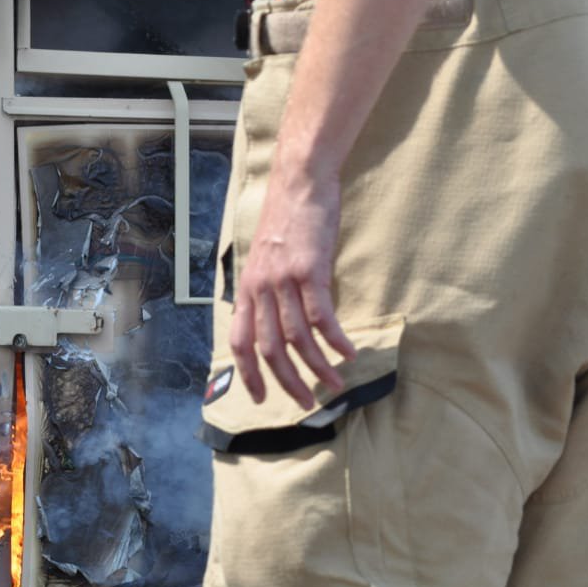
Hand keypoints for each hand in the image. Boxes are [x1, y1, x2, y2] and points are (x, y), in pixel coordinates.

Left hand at [230, 159, 356, 406]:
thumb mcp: (265, 259)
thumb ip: (267, 290)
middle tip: (306, 402)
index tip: (260, 398)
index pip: (239, 341)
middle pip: (269, 348)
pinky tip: (348, 353)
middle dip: (287, 381)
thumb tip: (278, 321)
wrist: (299, 184)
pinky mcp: (310, 270)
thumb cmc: (287, 221)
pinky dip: (335, 340)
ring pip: (297, 337)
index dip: (248, 374)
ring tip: (335, 384)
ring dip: (317, 367)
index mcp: (247, 289)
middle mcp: (260, 288)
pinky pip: (322, 316)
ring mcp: (283, 280)